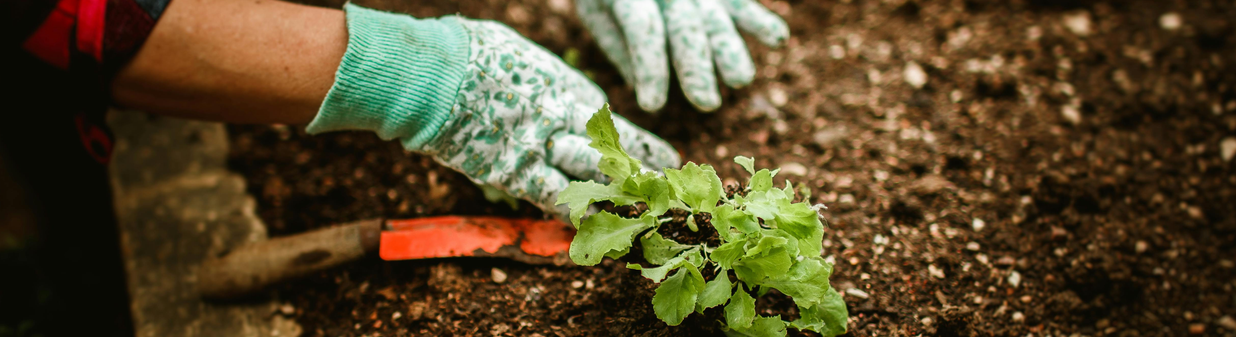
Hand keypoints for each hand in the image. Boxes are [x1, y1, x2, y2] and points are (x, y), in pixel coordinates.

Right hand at [307, 4, 680, 216]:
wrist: (435, 72)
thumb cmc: (469, 52)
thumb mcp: (517, 54)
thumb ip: (537, 76)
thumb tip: (539, 81)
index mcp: (565, 86)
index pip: (608, 121)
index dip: (633, 141)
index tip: (658, 154)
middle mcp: (564, 117)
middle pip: (613, 151)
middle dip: (642, 171)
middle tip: (666, 188)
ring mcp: (542, 147)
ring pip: (594, 178)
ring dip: (619, 197)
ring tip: (643, 213)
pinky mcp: (515, 172)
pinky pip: (554, 198)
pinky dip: (573, 215)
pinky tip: (592, 229)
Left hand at [576, 0, 788, 111]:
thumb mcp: (598, 15)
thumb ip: (619, 47)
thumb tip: (641, 86)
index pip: (643, 28)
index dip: (649, 66)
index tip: (651, 106)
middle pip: (684, 25)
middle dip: (696, 65)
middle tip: (705, 104)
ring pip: (715, 17)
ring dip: (730, 49)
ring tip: (740, 81)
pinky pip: (740, 4)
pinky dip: (759, 19)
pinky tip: (778, 38)